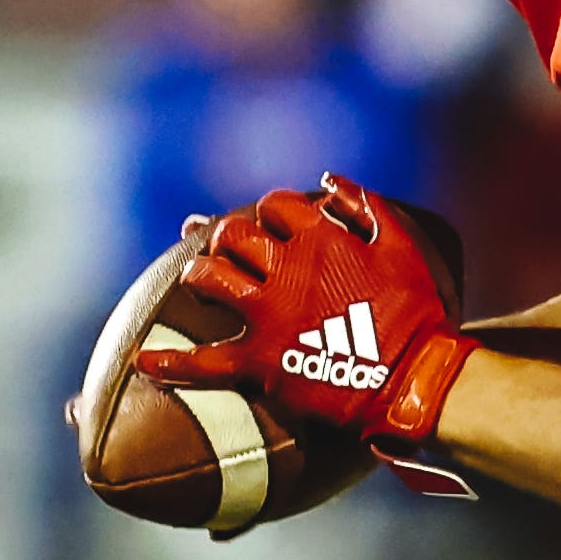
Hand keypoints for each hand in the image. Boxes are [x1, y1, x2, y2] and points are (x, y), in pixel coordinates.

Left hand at [139, 175, 472, 453]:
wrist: (414, 381)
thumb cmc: (417, 313)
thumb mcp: (403, 246)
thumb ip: (365, 205)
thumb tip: (327, 179)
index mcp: (319, 238)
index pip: (275, 205)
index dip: (271, 212)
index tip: (276, 225)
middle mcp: (285, 269)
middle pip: (233, 236)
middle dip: (227, 237)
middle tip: (232, 251)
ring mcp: (266, 315)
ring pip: (209, 279)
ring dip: (199, 275)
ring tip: (199, 282)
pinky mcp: (258, 362)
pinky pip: (202, 361)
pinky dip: (169, 361)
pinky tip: (143, 359)